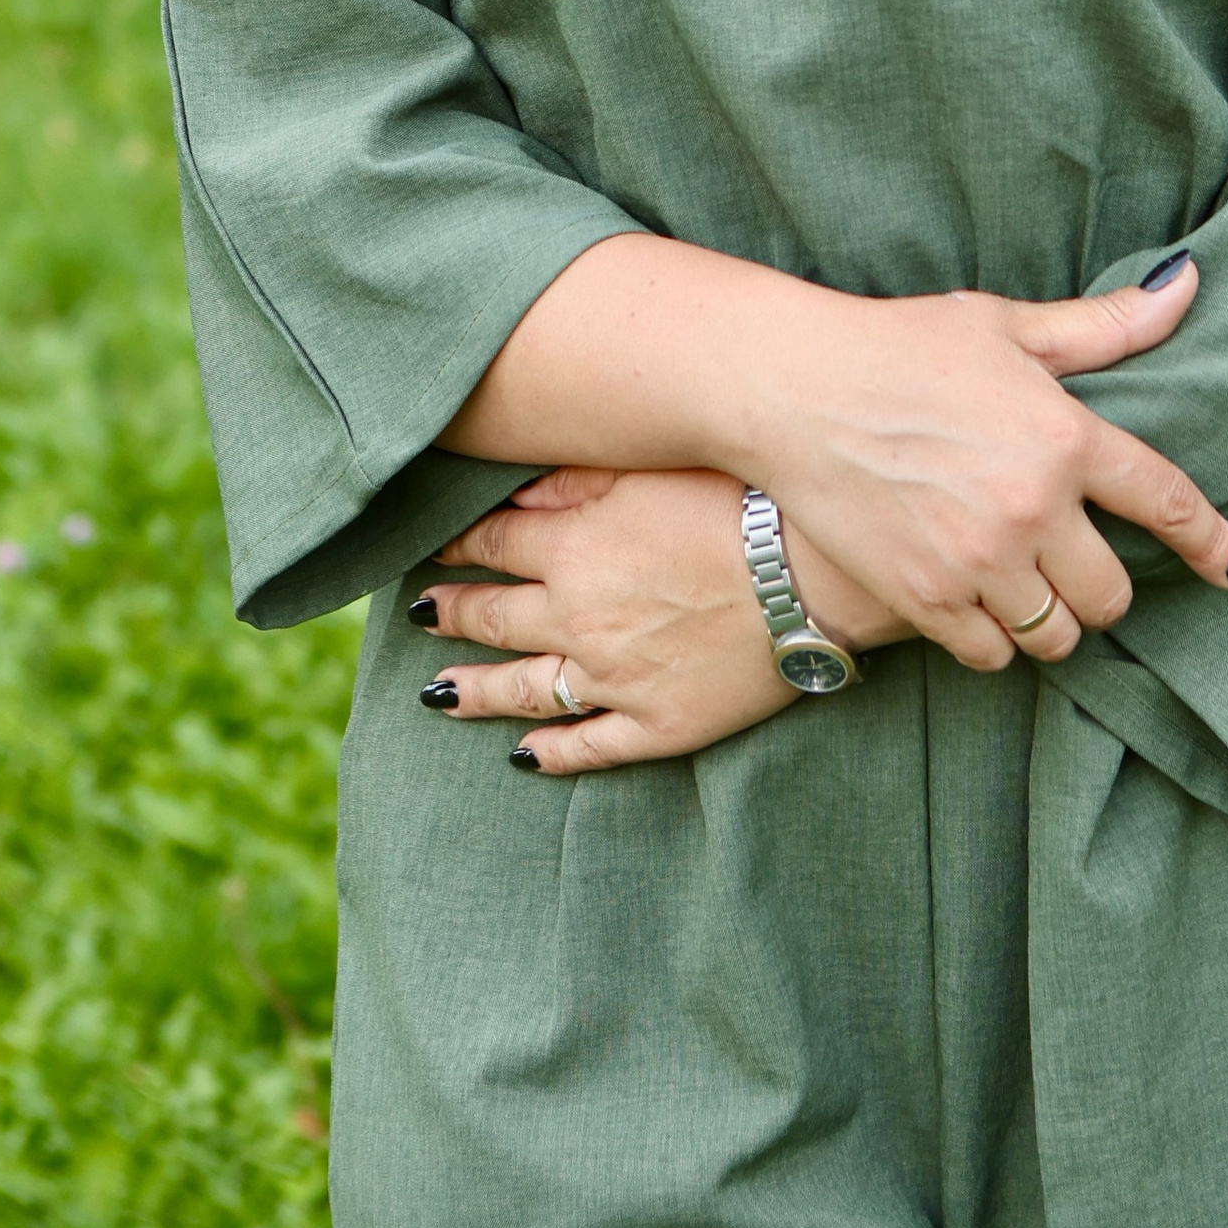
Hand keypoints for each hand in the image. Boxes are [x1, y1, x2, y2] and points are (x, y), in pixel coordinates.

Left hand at [412, 465, 898, 773]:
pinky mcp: (657, 726)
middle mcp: (579, 621)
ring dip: (474, 691)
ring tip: (435, 692)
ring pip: (524, 692)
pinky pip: (589, 746)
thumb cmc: (739, 500)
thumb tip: (514, 495)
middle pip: (494, 619)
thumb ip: (577, 482)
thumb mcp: (649, 469)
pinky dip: (550, 755)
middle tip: (415, 614)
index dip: (456, 547)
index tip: (431, 547)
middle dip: (450, 613)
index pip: (493, 547)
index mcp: (574, 551)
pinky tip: (522, 758)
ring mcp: (614, 680)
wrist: (811, 573)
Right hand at [744, 258, 1227, 674]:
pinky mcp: (925, 601)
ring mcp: (978, 562)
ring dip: (1053, 617)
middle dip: (1103, 582)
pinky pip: (993, 657)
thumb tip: (1187, 283)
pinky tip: (978, 602)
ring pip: (1058, 634)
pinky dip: (995, 641)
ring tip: (1027, 584)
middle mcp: (1031, 507)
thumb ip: (1103, 325)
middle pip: (1113, 592)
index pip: (1165, 500)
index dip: (1210, 542)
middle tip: (1072, 557)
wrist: (793, 389)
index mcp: (1063, 436)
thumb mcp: (1007, 325)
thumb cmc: (901, 345)